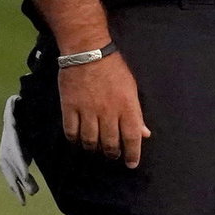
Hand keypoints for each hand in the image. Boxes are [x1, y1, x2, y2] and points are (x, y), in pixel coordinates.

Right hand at [58, 53, 150, 167]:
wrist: (88, 51)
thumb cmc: (114, 67)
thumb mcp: (132, 88)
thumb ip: (136, 113)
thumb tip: (144, 133)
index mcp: (127, 107)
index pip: (132, 138)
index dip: (133, 154)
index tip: (131, 164)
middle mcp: (108, 113)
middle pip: (110, 143)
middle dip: (112, 153)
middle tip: (112, 154)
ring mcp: (87, 111)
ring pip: (90, 141)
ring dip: (94, 148)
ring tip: (95, 148)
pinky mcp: (70, 108)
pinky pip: (71, 132)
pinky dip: (74, 139)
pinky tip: (77, 139)